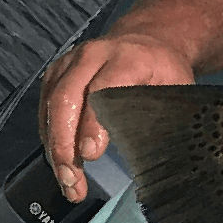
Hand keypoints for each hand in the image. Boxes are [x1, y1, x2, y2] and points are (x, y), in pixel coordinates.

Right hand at [39, 32, 194, 201]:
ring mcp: (70, 62)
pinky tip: (61, 163)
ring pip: (51, 106)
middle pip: (66, 99)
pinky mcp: (56, 73)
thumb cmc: (164, 69)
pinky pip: (45, 108)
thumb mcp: (177, 87)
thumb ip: (163, 114)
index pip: (102, 89)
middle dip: (64, 144)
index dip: (93, 124)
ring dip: (55, 148)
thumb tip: (158, 157)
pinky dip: (50, 138)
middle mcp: (93, 56)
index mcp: (127, 57)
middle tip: (72, 179)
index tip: (91, 154)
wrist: (148, 40)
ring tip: (68, 182)